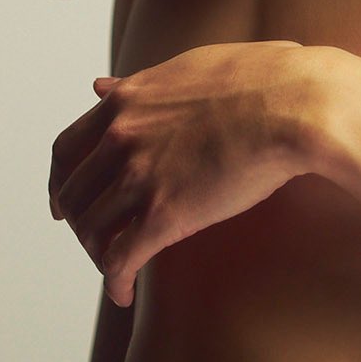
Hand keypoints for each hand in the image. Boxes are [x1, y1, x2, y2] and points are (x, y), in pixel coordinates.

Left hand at [49, 41, 315, 305]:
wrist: (298, 104)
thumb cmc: (264, 78)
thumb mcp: (189, 67)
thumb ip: (138, 83)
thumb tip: (99, 84)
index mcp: (127, 101)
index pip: (67, 150)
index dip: (62, 182)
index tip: (64, 200)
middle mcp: (122, 136)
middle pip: (73, 194)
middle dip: (78, 223)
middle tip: (93, 240)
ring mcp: (140, 175)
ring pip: (91, 230)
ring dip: (98, 254)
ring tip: (116, 268)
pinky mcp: (165, 213)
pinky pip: (120, 259)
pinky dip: (115, 282)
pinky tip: (124, 294)